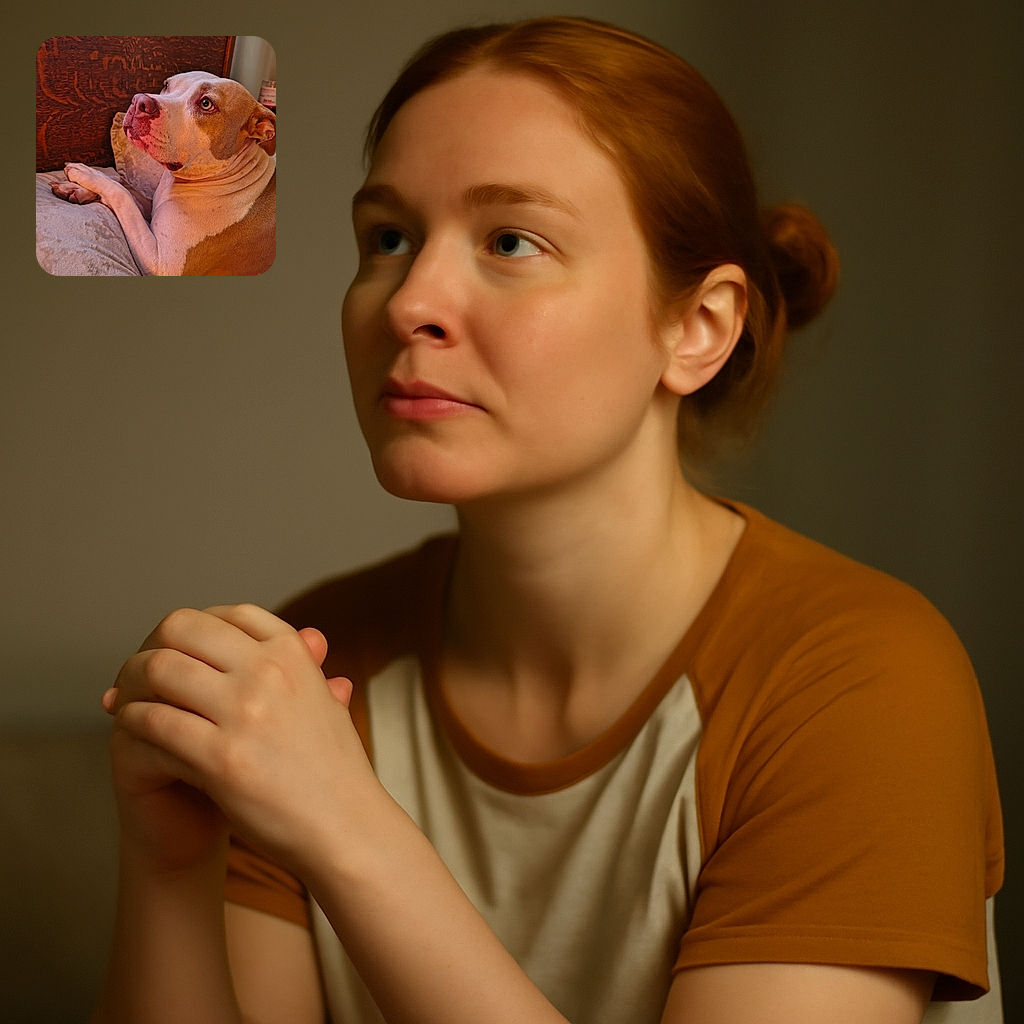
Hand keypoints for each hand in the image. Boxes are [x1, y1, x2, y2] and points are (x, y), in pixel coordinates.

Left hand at [104, 606, 362, 876]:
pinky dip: (133, 723)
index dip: (192, 629)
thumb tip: (311, 635)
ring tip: (124, 703)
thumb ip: (311, 666)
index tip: (175, 651)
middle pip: (181, 628)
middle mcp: (268, 672)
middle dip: (150, 648)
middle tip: (136, 675)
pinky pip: (154, 722)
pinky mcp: (220, 758)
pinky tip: (133, 733)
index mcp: (292, 654)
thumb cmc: (334, 769)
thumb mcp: (328, 701)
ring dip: (130, 684)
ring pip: (158, 669)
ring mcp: (244, 712)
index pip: (226, 613)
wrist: (345, 827)